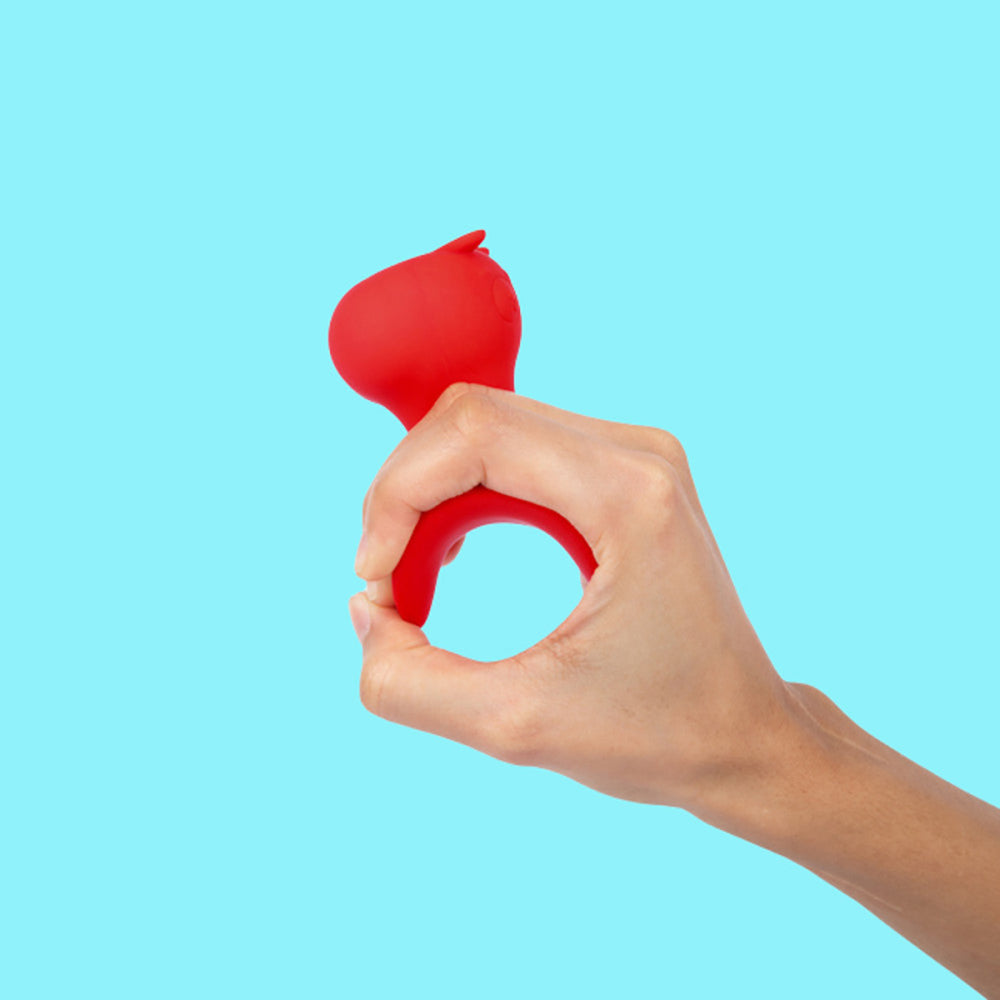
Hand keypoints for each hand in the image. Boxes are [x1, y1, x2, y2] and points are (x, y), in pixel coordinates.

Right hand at [348, 381, 799, 807]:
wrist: (745, 736)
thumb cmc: (659, 734)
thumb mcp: (517, 725)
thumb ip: (408, 681)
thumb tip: (364, 610)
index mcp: (628, 494)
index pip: (472, 433)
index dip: (395, 495)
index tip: (374, 578)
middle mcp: (637, 452)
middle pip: (472, 417)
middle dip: (404, 494)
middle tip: (391, 583)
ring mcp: (635, 455)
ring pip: (485, 428)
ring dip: (429, 496)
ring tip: (418, 580)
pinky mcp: (624, 471)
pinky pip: (514, 449)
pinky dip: (465, 496)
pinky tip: (455, 554)